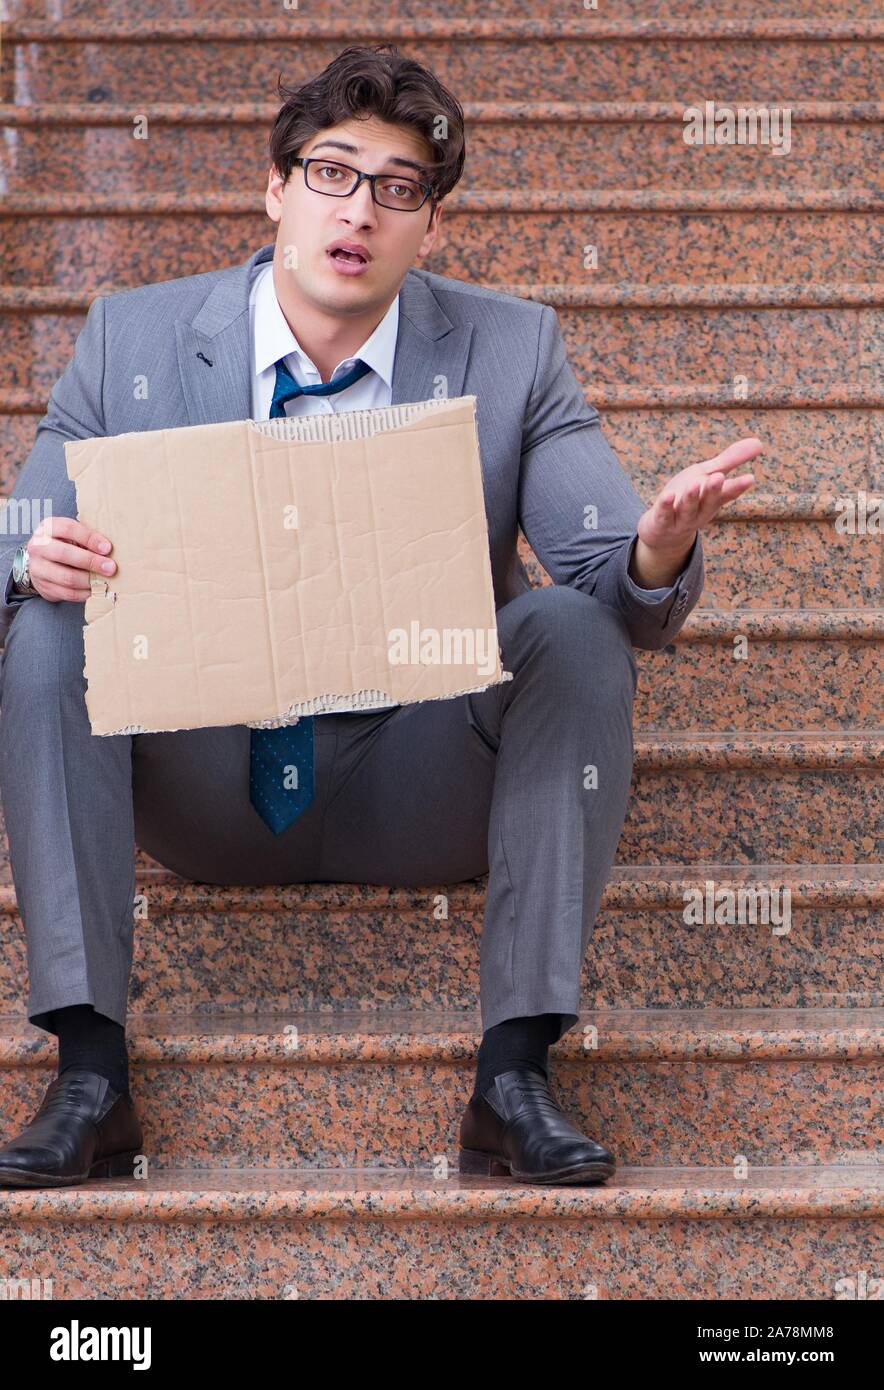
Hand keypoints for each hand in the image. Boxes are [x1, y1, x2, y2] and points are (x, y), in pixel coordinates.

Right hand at [24, 516, 115, 602]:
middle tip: (110, 568)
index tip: (107, 548)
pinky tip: (97, 589)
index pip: (68, 529)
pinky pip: (68, 593)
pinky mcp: (44, 587)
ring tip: (106, 580)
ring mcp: (38, 568)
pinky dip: (86, 593)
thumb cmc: (65, 545)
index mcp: (47, 528)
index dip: (89, 538)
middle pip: (64, 554)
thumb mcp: (73, 535)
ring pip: (67, 577)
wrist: (43, 562)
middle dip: (91, 561)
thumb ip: (88, 539)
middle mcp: (38, 547)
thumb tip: (110, 550)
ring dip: (90, 580)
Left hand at [629, 437, 761, 587]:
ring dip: (691, 498)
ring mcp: (680, 519)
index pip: (728, 493)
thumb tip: (760, 442)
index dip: (738, 487)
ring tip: (695, 483)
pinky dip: (665, 506)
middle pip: (708, 501)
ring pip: (687, 509)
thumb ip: (730, 461)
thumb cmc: (688, 497)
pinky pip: (663, 514)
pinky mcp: (661, 522)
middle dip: (713, 490)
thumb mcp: (707, 475)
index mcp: (712, 499)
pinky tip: (666, 495)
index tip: (749, 478)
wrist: (662, 530)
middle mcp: (699, 511)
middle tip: (719, 477)